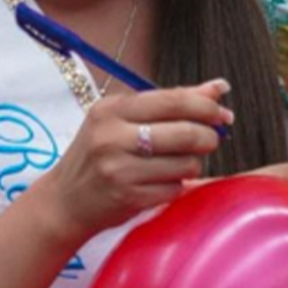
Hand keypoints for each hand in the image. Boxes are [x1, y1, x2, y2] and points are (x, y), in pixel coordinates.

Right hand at [36, 79, 233, 240]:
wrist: (65, 200)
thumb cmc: (101, 152)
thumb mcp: (125, 119)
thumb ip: (173, 102)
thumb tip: (220, 87)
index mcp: (112, 110)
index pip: (172, 100)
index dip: (205, 106)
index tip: (222, 113)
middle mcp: (112, 137)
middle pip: (184, 132)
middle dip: (208, 136)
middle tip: (211, 140)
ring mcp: (119, 170)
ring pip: (186, 163)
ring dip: (193, 164)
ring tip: (179, 163)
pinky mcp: (127, 198)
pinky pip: (175, 188)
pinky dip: (177, 185)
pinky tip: (162, 182)